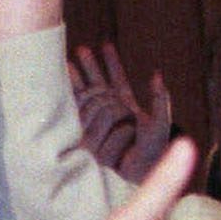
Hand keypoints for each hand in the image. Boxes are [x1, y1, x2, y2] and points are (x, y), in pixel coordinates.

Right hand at [71, 42, 173, 183]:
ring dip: (78, 77)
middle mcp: (110, 113)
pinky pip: (77, 110)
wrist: (137, 174)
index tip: (106, 46)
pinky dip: (71, 96)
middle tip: (80, 50)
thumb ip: (160, 99)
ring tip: (67, 60)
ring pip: (86, 94)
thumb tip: (156, 75)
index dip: (112, 63)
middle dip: (91, 68)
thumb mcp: (160, 122)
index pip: (117, 80)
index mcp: (127, 107)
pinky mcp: (86, 131)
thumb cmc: (152, 152)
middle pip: (98, 84)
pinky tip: (60, 86)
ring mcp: (97, 122)